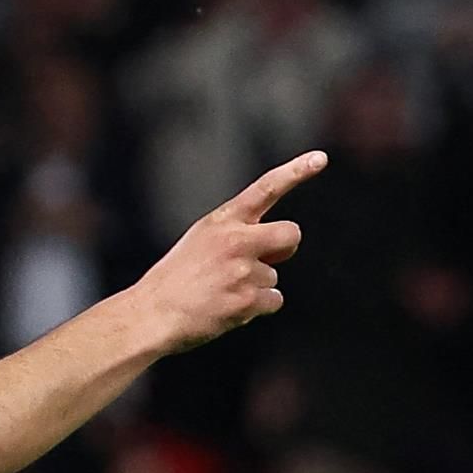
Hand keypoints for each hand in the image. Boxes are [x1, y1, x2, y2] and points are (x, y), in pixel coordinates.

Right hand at [131, 151, 322, 353]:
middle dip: (285, 247)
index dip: (295, 171)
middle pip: (291, 234)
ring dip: (255, 287)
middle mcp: (235, 241)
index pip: (265, 188)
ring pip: (274, 276)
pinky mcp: (247, 301)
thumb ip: (236, 235)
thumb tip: (277, 252)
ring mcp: (242, 271)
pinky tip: (228, 309)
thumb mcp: (200, 241)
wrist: (152, 315)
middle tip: (263, 260)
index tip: (320, 158)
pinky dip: (256, 308)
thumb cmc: (176, 279)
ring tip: (220, 292)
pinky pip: (273, 301)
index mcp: (221, 221)